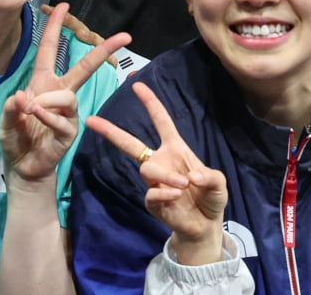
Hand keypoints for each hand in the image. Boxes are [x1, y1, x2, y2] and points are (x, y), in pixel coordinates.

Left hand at [0, 2, 130, 185]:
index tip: (64, 5)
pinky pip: (63, 118)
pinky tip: (34, 117)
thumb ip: (10, 109)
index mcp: (43, 83)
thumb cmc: (16, 140)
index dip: (55, 28)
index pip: (49, 50)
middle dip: (103, 49)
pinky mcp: (70, 131)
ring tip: (30, 110)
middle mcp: (58, 94)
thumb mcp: (5, 122)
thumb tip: (21, 97)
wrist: (23, 168)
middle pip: (84, 67)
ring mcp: (68, 113)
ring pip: (68, 95)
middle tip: (125, 37)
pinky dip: (47, 115)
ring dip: (47, 101)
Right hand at [87, 82, 227, 264]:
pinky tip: (175, 197)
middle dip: (111, 131)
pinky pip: (150, 193)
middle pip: (130, 143)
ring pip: (146, 168)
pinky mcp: (152, 202)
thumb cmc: (211, 197)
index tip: (137, 85)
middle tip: (91, 120)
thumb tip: (191, 176)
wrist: (205, 225)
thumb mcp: (219, 183)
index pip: (161, 121)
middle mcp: (161, 161)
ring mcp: (154, 182)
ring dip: (165, 175)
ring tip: (183, 185)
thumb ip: (210, 177)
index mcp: (175, 149)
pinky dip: (163, 194)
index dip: (150, 103)